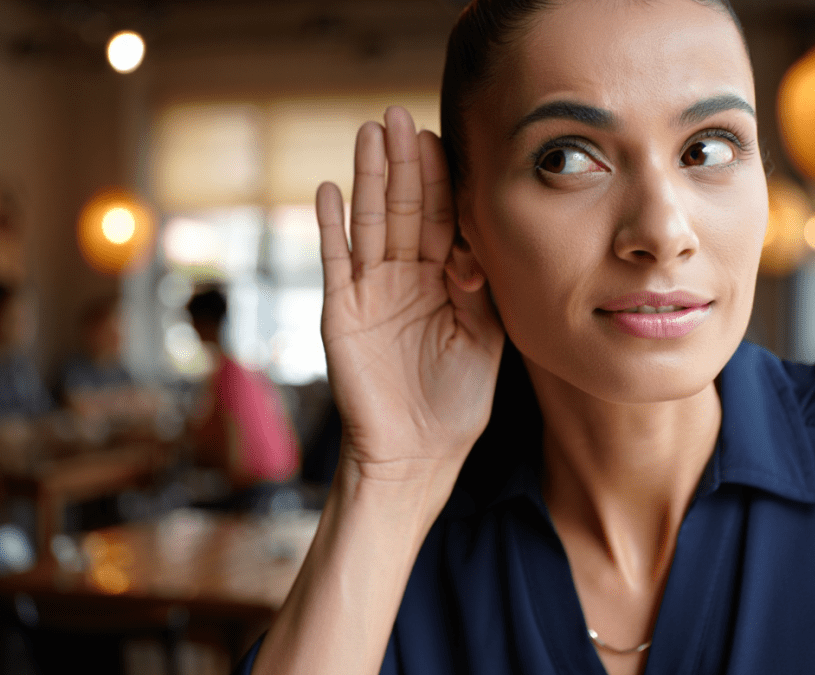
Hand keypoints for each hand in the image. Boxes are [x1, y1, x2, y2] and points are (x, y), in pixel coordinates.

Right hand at [317, 106, 503, 485]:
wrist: (417, 452)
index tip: (442, 140)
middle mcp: (406, 278)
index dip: (441, 181)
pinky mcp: (342, 311)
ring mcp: (372, 291)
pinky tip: (330, 189)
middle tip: (399, 116)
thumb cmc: (456, 401)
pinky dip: (332, 227)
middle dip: (403, 163)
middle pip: (403, 208)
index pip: (440, 218)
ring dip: (368, 178)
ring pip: (370, 223)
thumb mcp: (484, 337)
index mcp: (444, 281)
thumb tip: (471, 243)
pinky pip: (336, 261)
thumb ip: (480, 286)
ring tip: (368, 134)